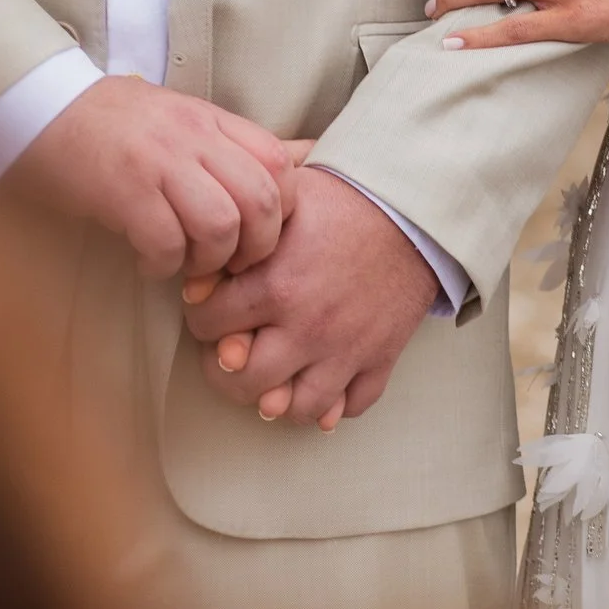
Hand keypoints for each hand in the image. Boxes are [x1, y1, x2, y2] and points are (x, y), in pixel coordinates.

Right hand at [4, 76, 299, 280]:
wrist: (40, 105)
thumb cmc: (112, 123)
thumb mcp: (181, 119)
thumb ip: (228, 143)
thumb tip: (300, 157)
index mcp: (212, 119)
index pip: (280, 162)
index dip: (282, 209)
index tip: (260, 233)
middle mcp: (193, 136)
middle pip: (262, 200)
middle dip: (256, 247)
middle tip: (232, 264)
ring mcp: (159, 160)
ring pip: (221, 224)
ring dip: (210, 260)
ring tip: (188, 266)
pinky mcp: (123, 189)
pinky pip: (166, 242)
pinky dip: (163, 265)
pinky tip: (148, 262)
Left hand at [180, 169, 440, 428]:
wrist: (413, 210)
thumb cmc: (344, 200)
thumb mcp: (282, 201)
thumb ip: (234, 236)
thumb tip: (195, 283)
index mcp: (275, 285)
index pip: (207, 324)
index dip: (201, 314)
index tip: (210, 308)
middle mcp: (307, 327)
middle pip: (243, 380)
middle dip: (225, 369)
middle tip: (229, 352)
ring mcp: (346, 349)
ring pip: (294, 408)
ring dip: (276, 397)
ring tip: (270, 379)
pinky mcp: (381, 358)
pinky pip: (352, 406)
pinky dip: (335, 406)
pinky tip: (320, 384)